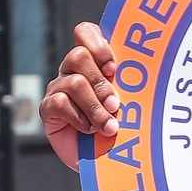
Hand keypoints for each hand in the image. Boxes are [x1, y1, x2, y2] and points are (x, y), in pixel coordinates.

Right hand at [38, 22, 119, 170]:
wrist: (108, 158)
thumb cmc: (125, 122)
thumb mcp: (131, 97)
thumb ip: (129, 79)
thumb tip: (143, 67)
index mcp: (94, 59)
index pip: (85, 32)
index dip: (97, 44)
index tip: (114, 67)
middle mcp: (72, 69)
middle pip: (78, 55)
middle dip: (100, 82)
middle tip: (116, 104)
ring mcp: (58, 87)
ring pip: (73, 82)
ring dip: (94, 106)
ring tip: (109, 125)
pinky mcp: (47, 109)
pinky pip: (60, 103)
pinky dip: (79, 118)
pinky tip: (90, 130)